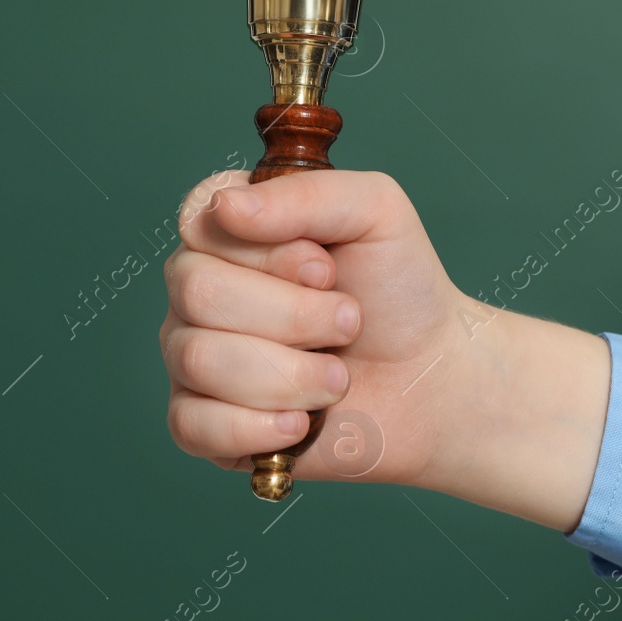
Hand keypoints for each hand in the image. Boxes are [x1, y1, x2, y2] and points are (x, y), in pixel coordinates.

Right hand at [158, 168, 612, 531]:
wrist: (430, 381)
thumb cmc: (398, 292)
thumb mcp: (375, 213)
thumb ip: (305, 193)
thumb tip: (225, 206)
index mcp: (228, 233)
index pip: (202, 224)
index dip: (269, 253)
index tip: (325, 268)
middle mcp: (198, 291)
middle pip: (199, 294)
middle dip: (293, 316)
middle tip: (347, 324)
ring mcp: (192, 357)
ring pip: (198, 360)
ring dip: (290, 375)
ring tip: (336, 376)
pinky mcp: (200, 423)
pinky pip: (193, 425)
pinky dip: (258, 427)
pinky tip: (299, 422)